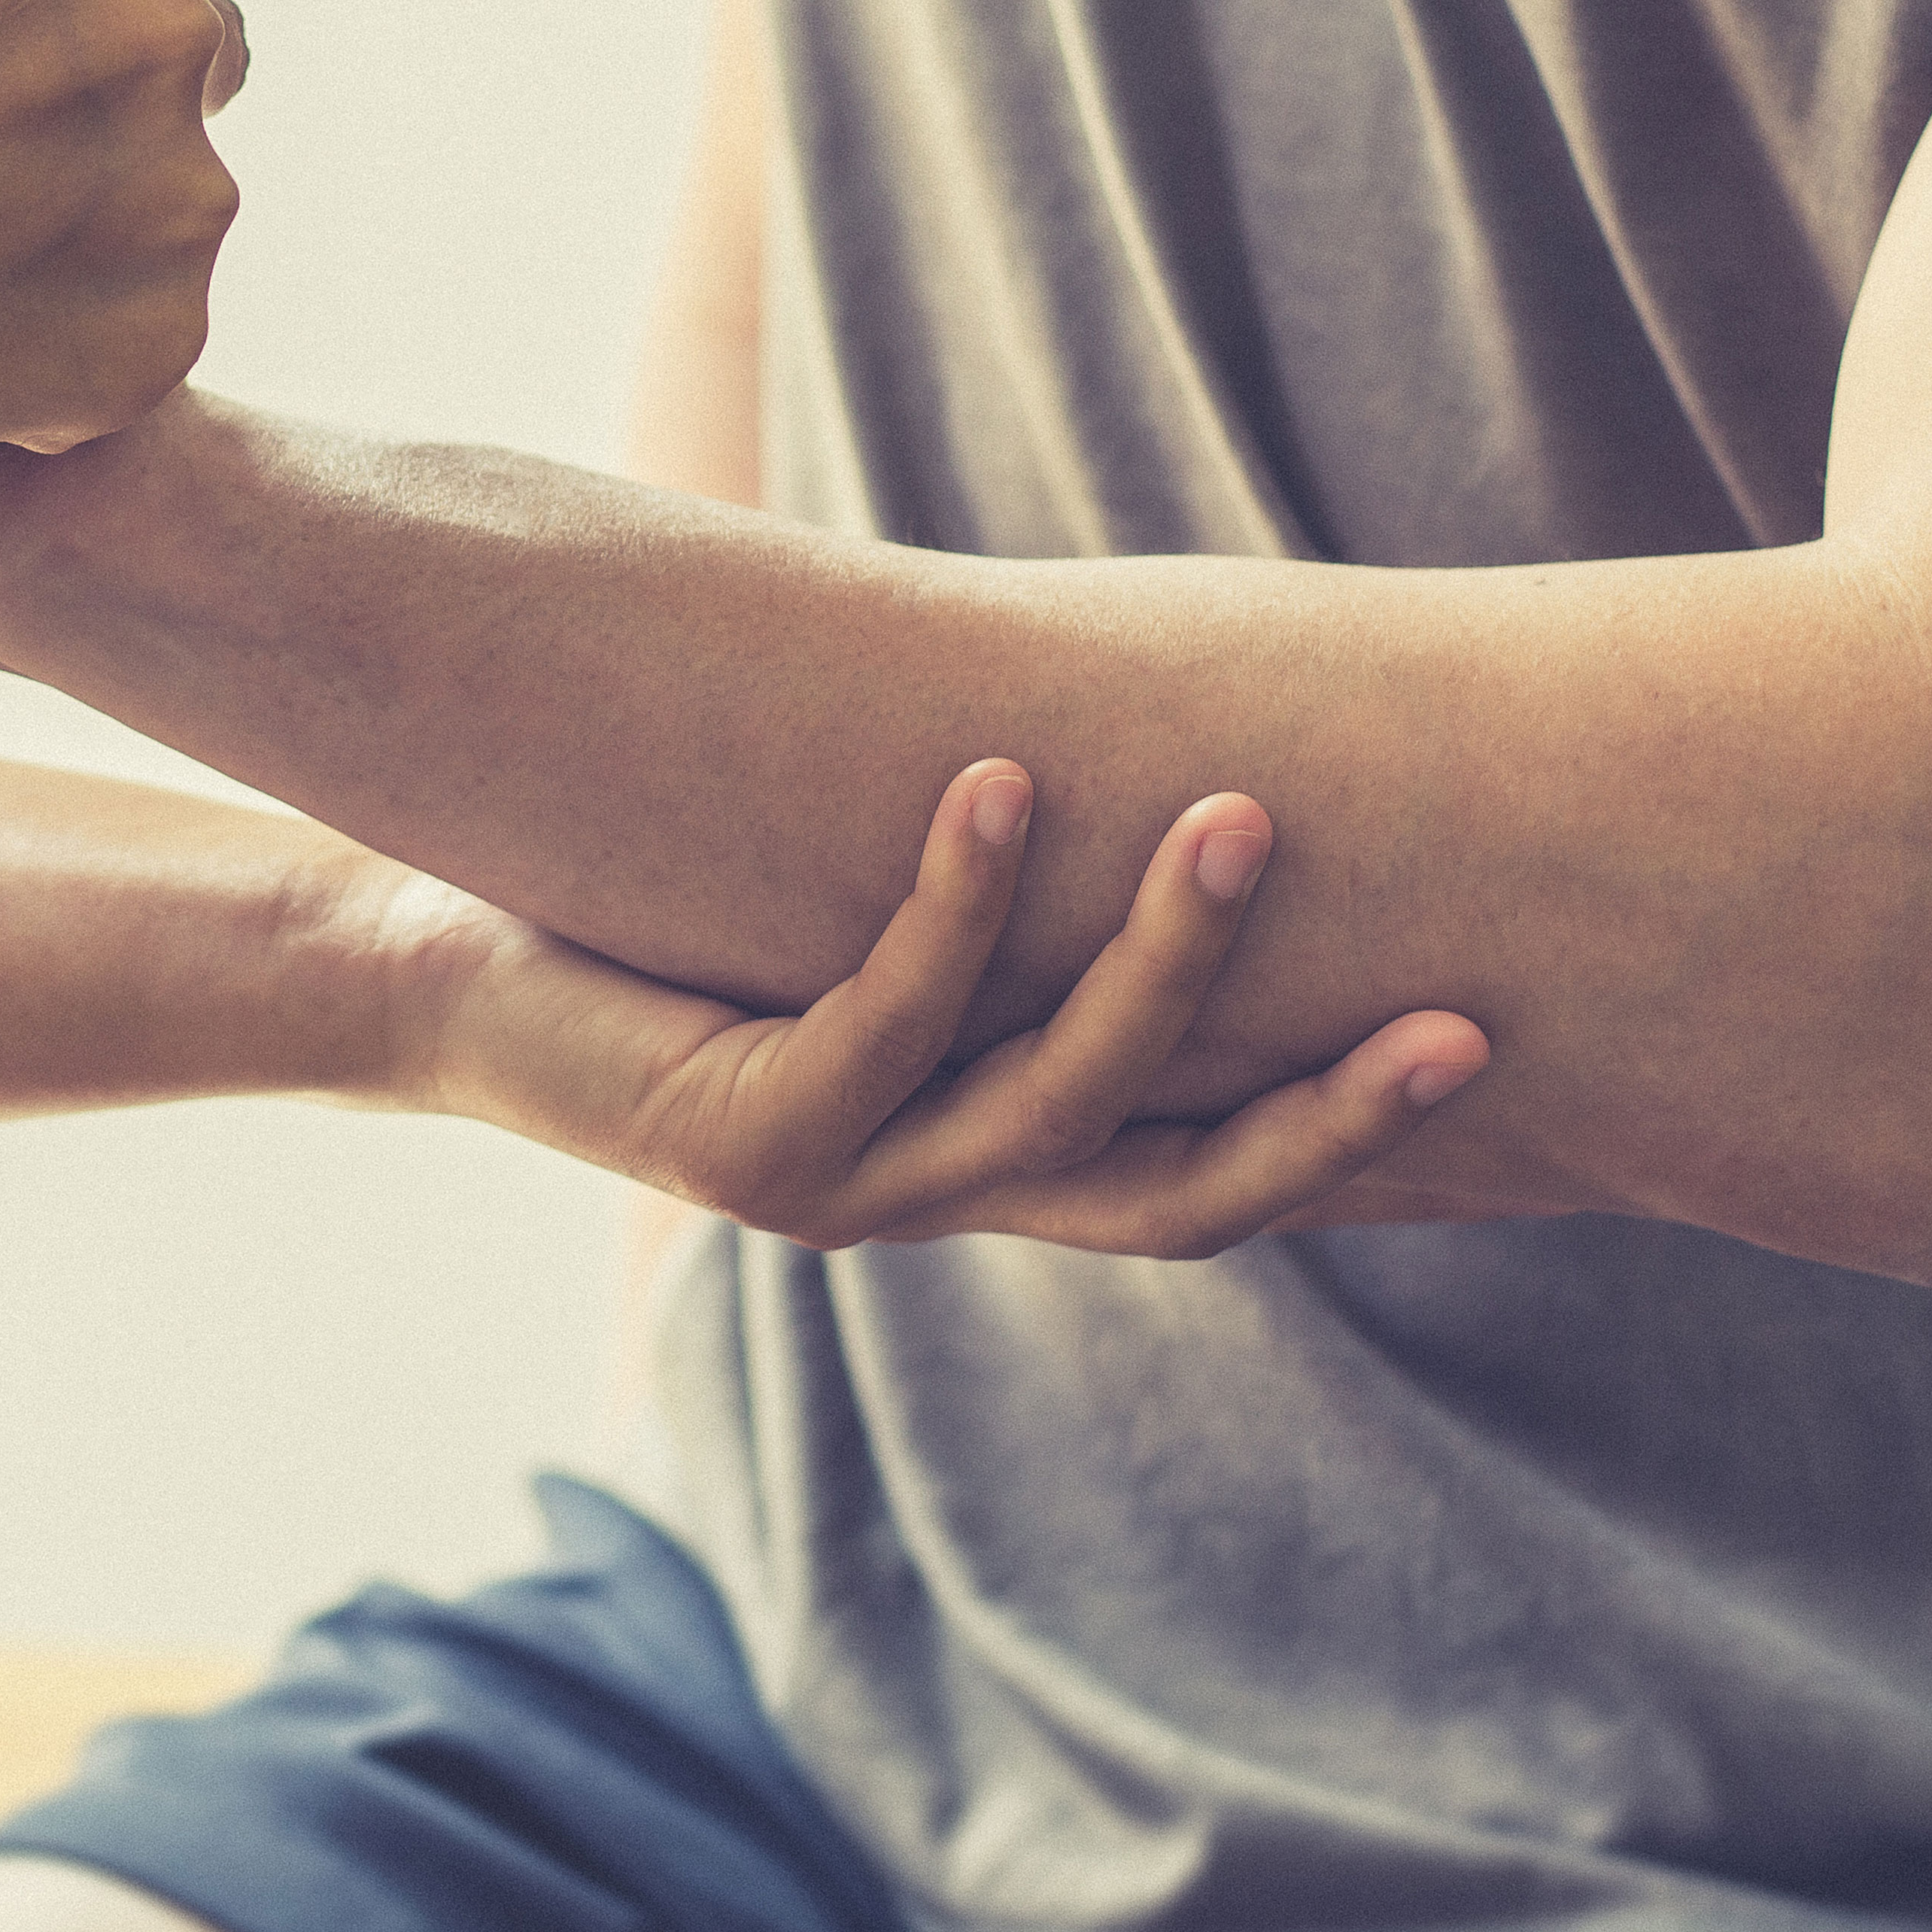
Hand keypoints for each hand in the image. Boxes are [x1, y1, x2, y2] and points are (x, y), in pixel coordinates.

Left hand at [376, 763, 1492, 1256]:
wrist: (454, 973)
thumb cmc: (681, 920)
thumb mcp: (875, 907)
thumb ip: (1017, 889)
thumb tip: (1173, 731)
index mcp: (985, 1162)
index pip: (1209, 1179)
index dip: (1342, 1136)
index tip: (1477, 1037)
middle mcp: (934, 1201)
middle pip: (1173, 1194)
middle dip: (1319, 1113)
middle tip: (1452, 1013)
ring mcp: (842, 1190)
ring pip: (1050, 1106)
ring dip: (1157, 962)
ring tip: (1234, 814)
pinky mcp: (741, 1145)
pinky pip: (886, 1018)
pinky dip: (956, 900)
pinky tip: (1003, 783)